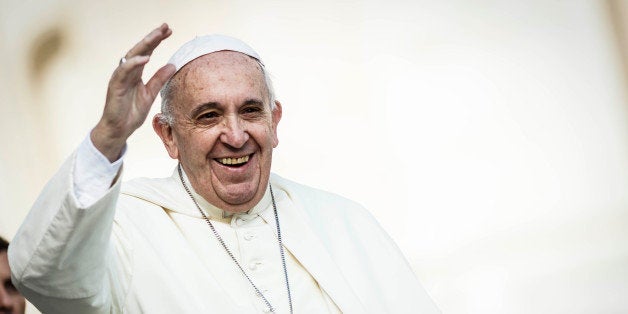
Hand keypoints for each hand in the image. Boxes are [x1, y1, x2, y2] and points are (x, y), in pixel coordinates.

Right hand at [91, 23, 175, 161]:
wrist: (119, 129)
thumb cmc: (131, 112)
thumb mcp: (150, 94)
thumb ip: (159, 79)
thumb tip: (172, 65)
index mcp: (136, 73)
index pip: (147, 52)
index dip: (157, 41)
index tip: (169, 31)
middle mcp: (127, 72)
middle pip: (140, 50)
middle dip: (152, 38)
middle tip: (165, 27)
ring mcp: (120, 78)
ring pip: (132, 57)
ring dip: (145, 45)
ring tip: (157, 36)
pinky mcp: (115, 86)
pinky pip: (124, 72)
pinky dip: (134, 64)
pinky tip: (145, 58)